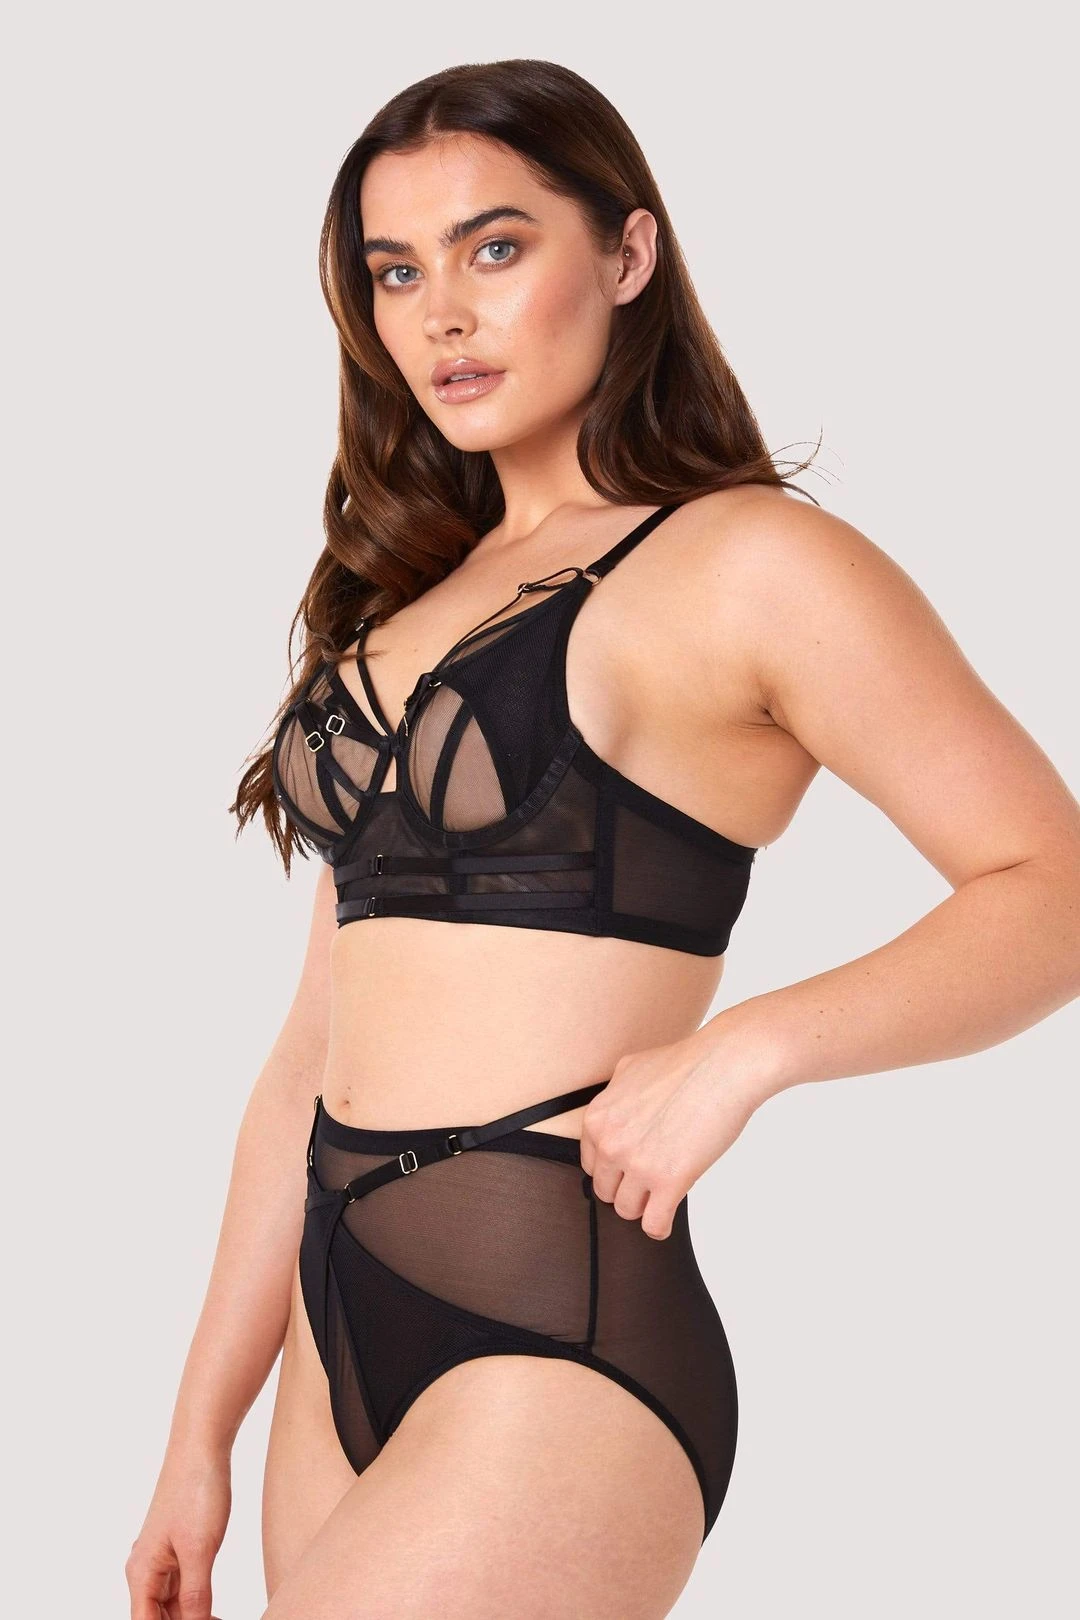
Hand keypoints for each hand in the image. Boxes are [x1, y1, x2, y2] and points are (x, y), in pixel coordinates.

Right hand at [126, 1443, 230, 1619]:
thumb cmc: (195, 1491)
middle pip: (158, 1617)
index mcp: (142, 1573)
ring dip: (192, 1618)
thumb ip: (195, 1595)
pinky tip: (216, 1611)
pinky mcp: (178, 1549)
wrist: (201, 1446)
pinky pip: (183, 1589)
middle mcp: (146, 1570)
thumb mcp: (200, 1549)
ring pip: (171, 1607)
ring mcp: (162, 1559)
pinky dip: (198, 1604)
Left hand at [579, 1033, 767, 1239]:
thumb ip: (613, 1096)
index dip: (612, 1168)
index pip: (591, 1163)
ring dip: (643, 1207)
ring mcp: (638, 1164)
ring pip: (627, 1210)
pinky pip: (653, 1223)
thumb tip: (613, 1114)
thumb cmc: (686, 1064)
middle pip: (606, 1190)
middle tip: (647, 1182)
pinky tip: (666, 1219)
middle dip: (626, 1188)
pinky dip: (659, 1226)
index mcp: (597, 1118)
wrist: (723, 1066)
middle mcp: (611, 1143)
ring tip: (659, 1197)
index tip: (628, 1169)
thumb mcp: (631, 1070)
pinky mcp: (669, 1181)